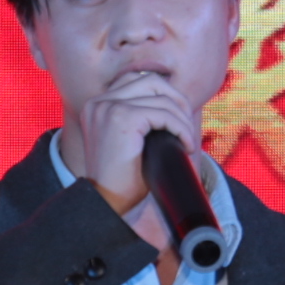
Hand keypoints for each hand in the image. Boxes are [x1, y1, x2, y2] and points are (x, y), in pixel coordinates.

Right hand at [68, 67, 209, 225]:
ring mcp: (109, 107)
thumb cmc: (119, 180)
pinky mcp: (122, 118)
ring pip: (161, 97)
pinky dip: (181, 128)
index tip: (178, 121)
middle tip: (186, 128)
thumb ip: (141, 119)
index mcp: (97, 106)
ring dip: (182, 118)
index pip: (138, 81)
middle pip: (151, 81)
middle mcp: (99, 102)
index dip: (165, 97)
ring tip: (186, 140)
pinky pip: (164, 114)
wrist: (105, 203)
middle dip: (177, 101)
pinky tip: (184, 146)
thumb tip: (175, 106)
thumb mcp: (128, 142)